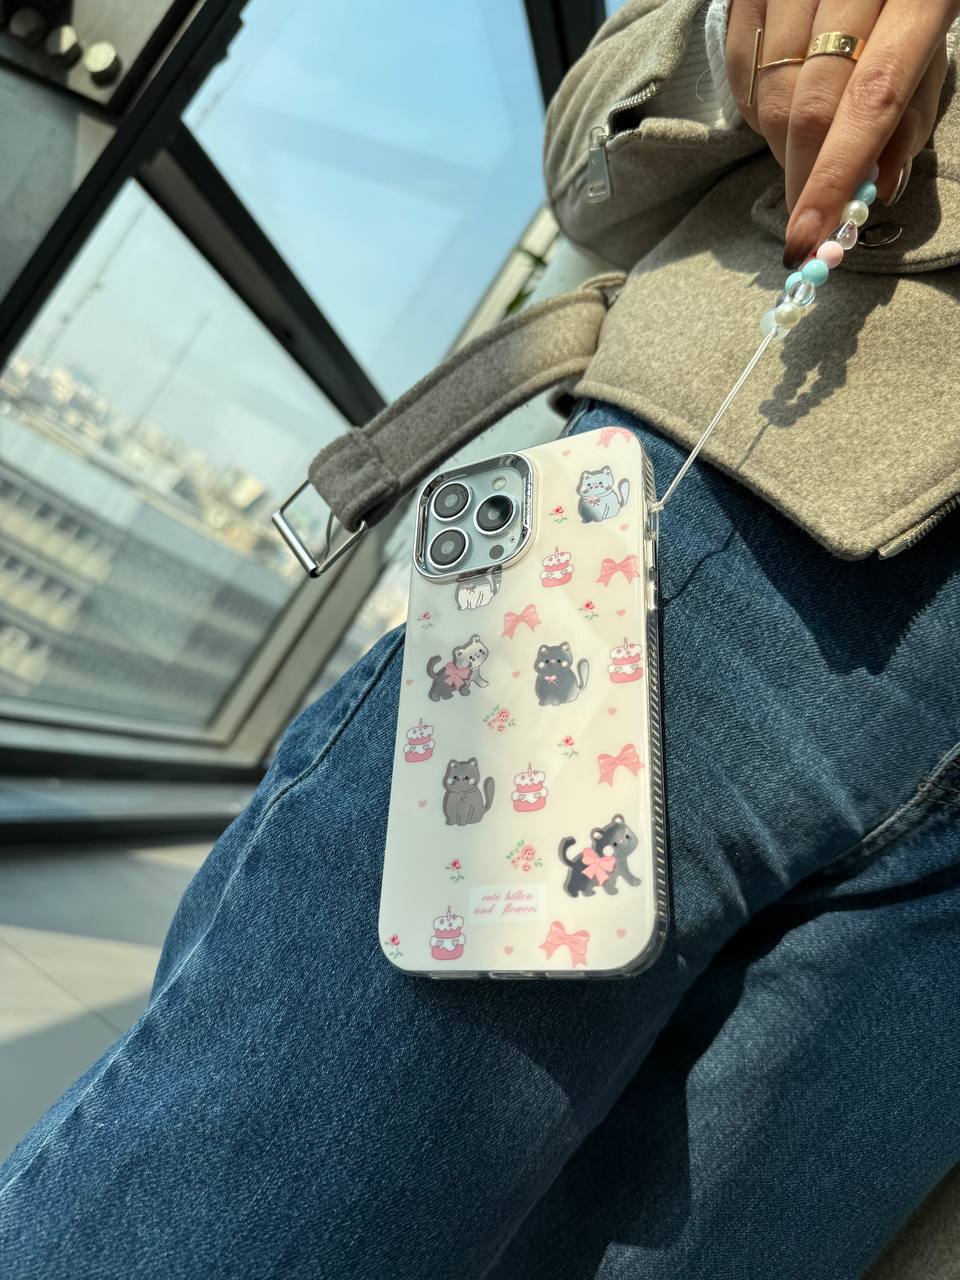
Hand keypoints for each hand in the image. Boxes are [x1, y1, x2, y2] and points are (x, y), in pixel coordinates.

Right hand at [727, 0, 958, 265]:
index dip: (835, 177)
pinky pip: (739, 72)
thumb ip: (911, 117)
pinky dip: (757, 109)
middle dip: (804, 178)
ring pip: (769, 96)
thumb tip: (876, 187)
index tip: (809, 235)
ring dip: (782, 145)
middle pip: (810, 107)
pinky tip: (782, 104)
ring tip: (807, 145)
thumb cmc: (906, 4)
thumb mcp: (932, 51)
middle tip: (807, 217)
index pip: (871, 100)